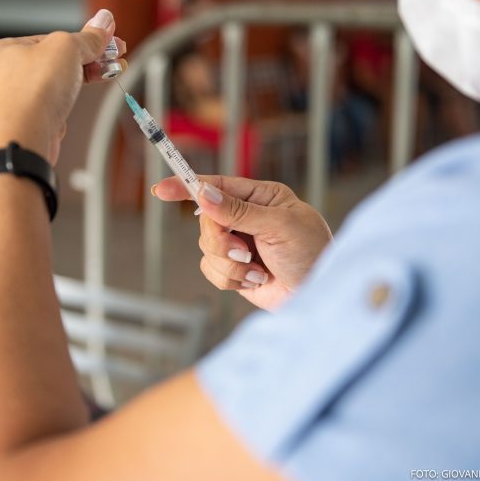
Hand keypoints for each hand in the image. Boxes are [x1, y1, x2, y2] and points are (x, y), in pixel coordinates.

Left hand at [0, 9, 126, 164]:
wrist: (23, 142)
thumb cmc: (31, 94)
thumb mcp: (67, 49)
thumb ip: (87, 37)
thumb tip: (104, 21)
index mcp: (3, 49)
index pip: (50, 39)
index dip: (83, 41)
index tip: (108, 43)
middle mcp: (0, 75)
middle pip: (52, 63)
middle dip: (87, 62)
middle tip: (113, 61)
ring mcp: (8, 102)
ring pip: (50, 87)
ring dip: (78, 84)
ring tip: (106, 77)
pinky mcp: (20, 124)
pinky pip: (46, 108)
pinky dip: (64, 106)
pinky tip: (72, 107)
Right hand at [153, 176, 331, 309]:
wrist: (319, 294)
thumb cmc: (311, 253)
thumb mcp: (278, 226)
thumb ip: (239, 211)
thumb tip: (204, 194)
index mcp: (260, 197)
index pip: (217, 186)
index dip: (187, 186)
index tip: (160, 190)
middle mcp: (247, 217)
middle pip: (206, 221)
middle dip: (221, 240)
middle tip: (244, 251)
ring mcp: (239, 244)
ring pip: (207, 248)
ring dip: (231, 264)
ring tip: (258, 269)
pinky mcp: (235, 270)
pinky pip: (212, 271)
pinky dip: (232, 279)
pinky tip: (257, 280)